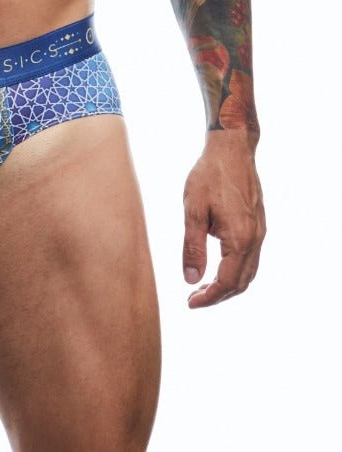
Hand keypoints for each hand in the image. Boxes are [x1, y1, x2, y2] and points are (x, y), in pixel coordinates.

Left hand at [182, 130, 265, 308]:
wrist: (232, 148)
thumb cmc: (208, 175)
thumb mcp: (193, 210)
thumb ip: (192, 247)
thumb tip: (190, 279)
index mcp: (239, 238)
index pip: (227, 281)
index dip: (209, 297)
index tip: (190, 303)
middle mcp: (255, 238)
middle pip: (242, 282)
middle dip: (219, 295)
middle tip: (194, 298)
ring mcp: (260, 231)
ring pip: (249, 271)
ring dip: (228, 284)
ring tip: (204, 287)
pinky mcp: (258, 224)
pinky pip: (251, 257)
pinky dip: (236, 270)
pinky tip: (218, 266)